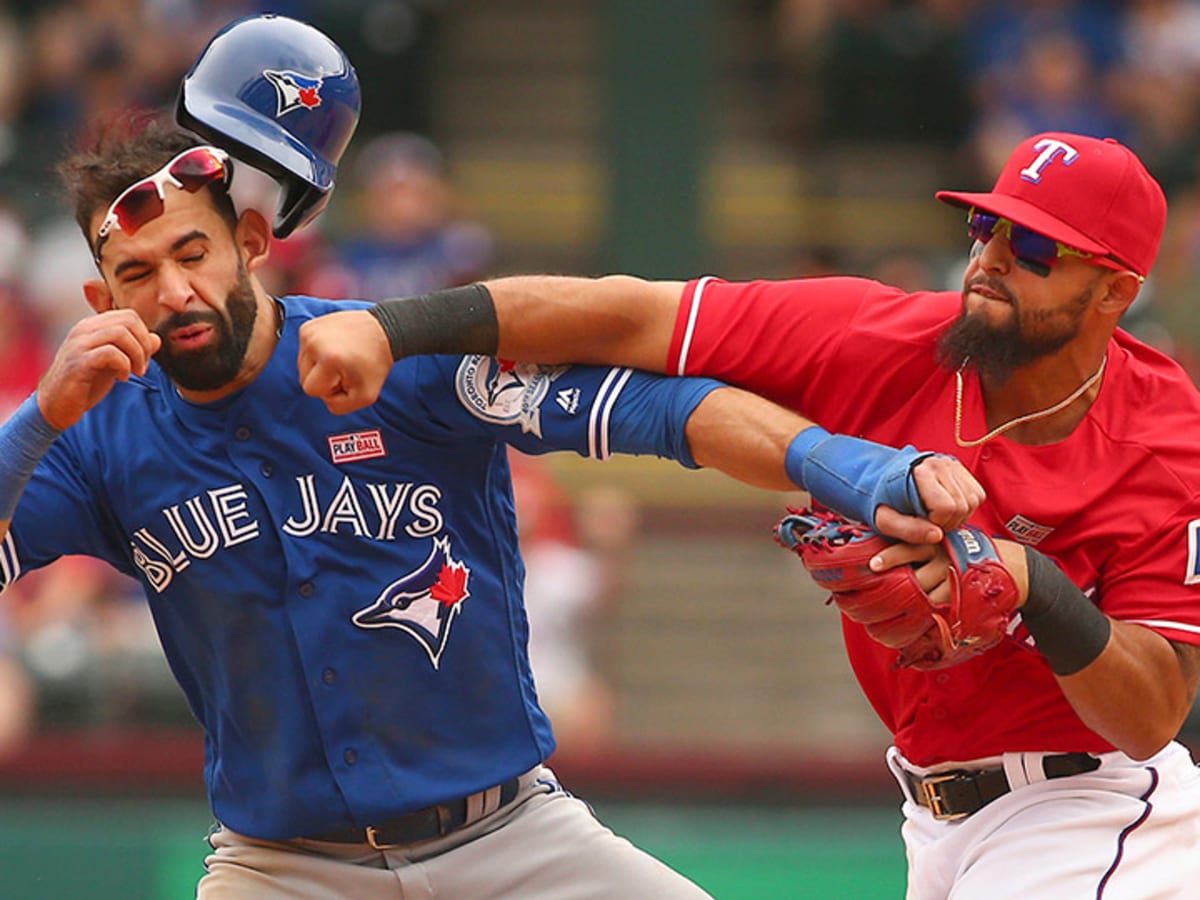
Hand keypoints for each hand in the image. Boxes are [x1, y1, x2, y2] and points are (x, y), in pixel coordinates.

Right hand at [38, 309, 160, 429]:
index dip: (144, 336)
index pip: (129, 315)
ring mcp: (79, 344)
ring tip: (136, 372)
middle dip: (144, 344)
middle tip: (143, 366)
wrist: (56, 405)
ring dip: (137, 355)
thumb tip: (156, 338)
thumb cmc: (86, 383)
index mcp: (93, 326)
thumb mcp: (115, 363)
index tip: (145, 357)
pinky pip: (110, 353)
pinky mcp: (77, 362)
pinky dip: (124, 365)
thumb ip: (133, 349)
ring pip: (120, 333)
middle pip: (128, 321)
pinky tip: (123, 378)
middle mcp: (84, 330)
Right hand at [297, 310, 394, 413]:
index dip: (330, 390)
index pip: (311, 390)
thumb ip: (339, 407)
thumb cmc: (375, 361)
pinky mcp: (307, 327)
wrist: (382, 332)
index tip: (347, 378)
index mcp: (328, 359)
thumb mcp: (366, 397)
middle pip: (304, 378)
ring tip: (340, 358)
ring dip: (320, 366)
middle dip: (324, 379)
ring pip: (302, 365)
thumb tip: (324, 398)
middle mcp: (314, 342)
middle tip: (345, 368)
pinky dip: (318, 354)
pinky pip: (305, 352)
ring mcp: (309, 332)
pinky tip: (335, 349)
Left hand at [871, 532, 1027, 607]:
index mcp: (935, 541)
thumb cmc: (963, 551)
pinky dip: (927, 615)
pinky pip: (942, 609)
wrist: (1007, 565)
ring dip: (910, 606)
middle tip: (873, 599)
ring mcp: (956, 579)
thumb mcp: (942, 540)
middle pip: (915, 578)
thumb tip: (879, 558)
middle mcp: (945, 558)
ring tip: (887, 616)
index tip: (872, 565)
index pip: (909, 547)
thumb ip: (917, 547)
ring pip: (927, 597)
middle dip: (896, 589)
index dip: (890, 556)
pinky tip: (914, 620)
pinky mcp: (965, 596)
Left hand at [874, 455, 984, 543]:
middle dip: (948, 522)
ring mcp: (953, 464)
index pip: (946, 506)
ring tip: (937, 517)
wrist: (885, 481)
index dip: (937, 523)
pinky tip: (947, 510)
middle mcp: (940, 463)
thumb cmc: (885, 503)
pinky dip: (966, 508)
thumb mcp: (886, 521)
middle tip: (930, 523)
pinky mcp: (962, 469)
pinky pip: (978, 495)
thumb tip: (938, 535)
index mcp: (920, 472)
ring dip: (958, 516)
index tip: (922, 523)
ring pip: (973, 501)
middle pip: (962, 505)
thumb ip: (908, 530)